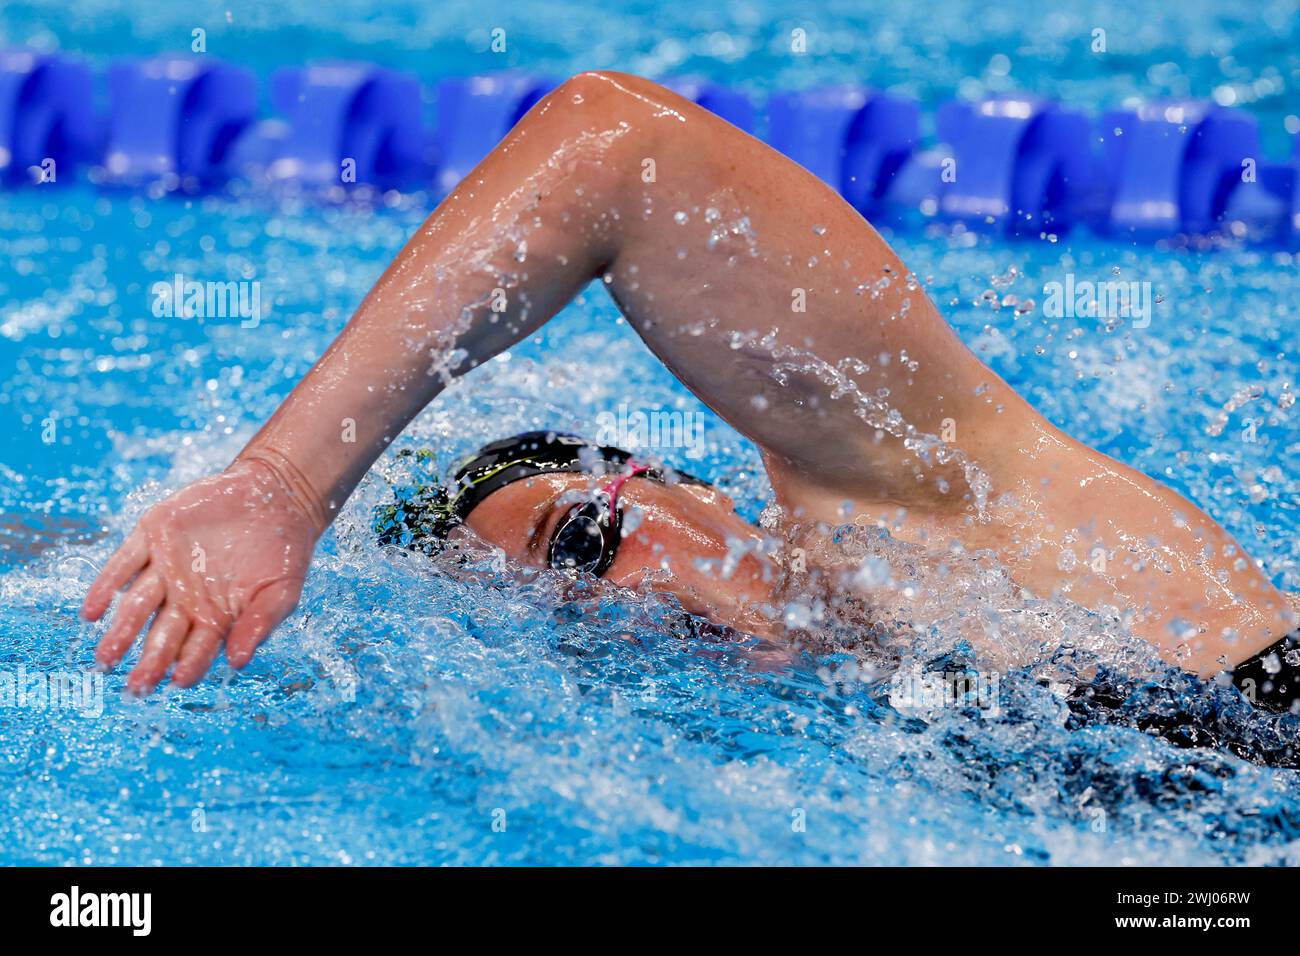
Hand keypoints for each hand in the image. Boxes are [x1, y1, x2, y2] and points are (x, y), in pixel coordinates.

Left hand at [80, 458, 322, 694]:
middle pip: (161, 634)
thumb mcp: (282, 591)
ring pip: (136, 605)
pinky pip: (123, 564)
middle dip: (149, 661)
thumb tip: (238, 661)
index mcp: (215, 616)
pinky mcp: (152, 536)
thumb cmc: (284, 551)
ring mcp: (166, 568)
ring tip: (107, 657)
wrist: (276, 496)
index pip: (197, 648)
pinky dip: (106, 586)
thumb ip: (260, 624)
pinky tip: (91, 611)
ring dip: (121, 632)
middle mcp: (185, 598)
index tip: (178, 682)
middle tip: (135, 686)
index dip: (188, 665)